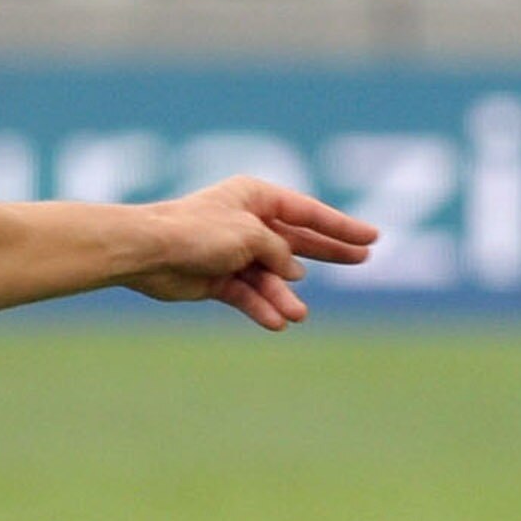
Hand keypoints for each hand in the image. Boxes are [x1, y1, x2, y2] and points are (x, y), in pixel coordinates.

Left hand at [128, 175, 377, 331]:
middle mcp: (247, 222)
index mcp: (256, 197)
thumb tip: (294, 271)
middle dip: (328, 251)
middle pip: (297, 239)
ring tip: (298, 315)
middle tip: (363, 259)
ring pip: (271, 276)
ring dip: (284, 296)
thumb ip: (279, 251)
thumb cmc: (196, 231)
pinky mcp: (217, 279)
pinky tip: (276, 322)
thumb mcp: (250, 235)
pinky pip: (248, 294)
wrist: (149, 253)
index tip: (372, 237)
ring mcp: (233, 252)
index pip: (308, 212)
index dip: (340, 226)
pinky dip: (261, 307)